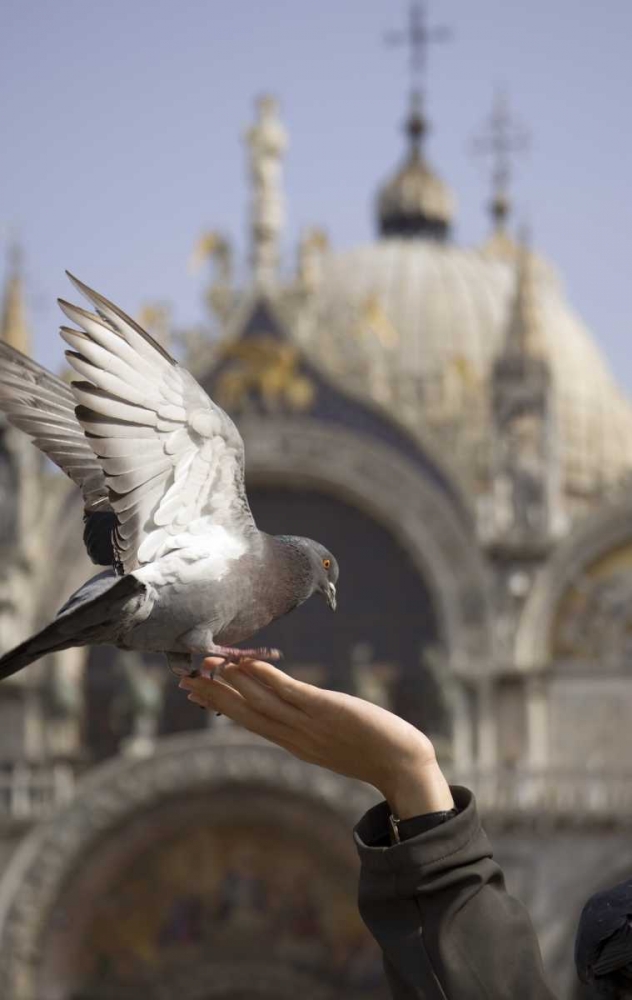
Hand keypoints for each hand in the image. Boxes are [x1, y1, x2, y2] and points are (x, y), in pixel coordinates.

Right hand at [179, 658, 453, 818]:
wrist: (404, 765)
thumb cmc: (373, 750)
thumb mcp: (331, 740)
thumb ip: (308, 726)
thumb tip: (295, 711)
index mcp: (293, 742)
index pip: (248, 721)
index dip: (219, 705)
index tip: (193, 691)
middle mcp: (295, 736)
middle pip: (245, 713)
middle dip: (213, 695)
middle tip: (182, 679)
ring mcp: (309, 724)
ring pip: (261, 701)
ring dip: (231, 682)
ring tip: (206, 666)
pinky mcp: (326, 710)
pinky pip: (290, 692)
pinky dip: (266, 677)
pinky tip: (249, 662)